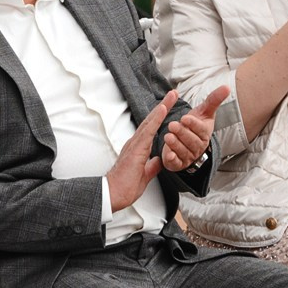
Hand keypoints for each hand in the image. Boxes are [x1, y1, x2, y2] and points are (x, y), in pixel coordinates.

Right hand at [105, 93, 174, 210]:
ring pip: (149, 122)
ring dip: (161, 108)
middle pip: (151, 120)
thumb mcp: (145, 175)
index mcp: (138, 149)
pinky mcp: (136, 149)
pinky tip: (162, 110)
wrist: (114, 194)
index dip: (160, 117)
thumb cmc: (125, 187)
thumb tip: (158, 160)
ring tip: (171, 96)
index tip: (168, 106)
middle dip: (163, 106)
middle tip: (173, 94)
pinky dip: (155, 119)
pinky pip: (148, 131)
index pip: (151, 129)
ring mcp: (134, 145)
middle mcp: (135, 143)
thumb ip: (152, 166)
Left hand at [159, 86, 226, 174]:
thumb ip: (214, 100)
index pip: (201, 129)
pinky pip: (176, 163)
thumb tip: (227, 87)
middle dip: (182, 133)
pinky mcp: (178, 164)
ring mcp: (189, 156)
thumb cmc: (196, 125)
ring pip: (183, 152)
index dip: (193, 124)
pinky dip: (172, 159)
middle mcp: (198, 146)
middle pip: (192, 141)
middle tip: (172, 125)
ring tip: (168, 136)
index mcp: (205, 133)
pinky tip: (168, 154)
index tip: (185, 118)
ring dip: (175, 145)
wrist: (188, 143)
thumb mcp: (204, 112)